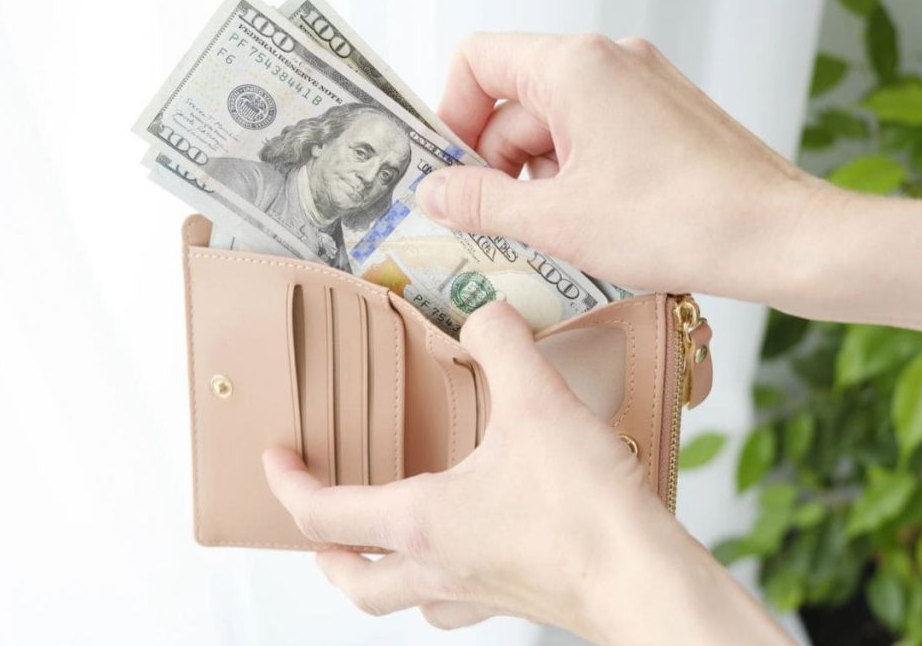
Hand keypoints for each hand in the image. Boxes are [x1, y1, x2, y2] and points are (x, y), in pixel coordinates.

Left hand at [263, 302, 793, 643]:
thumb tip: (487, 316)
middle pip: (355, 582)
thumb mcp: (537, 402)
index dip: (289, 483)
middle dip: (327, 555)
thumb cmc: (585, 511)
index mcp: (422, 521)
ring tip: (385, 546)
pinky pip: (463, 605)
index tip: (277, 459)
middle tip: (318, 527)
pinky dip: (448, 586)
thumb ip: (503, 344)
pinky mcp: (521, 601)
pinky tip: (472, 555)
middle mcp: (440, 567)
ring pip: (405, 602)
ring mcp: (479, 593)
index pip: (325, 512)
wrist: (644, 580)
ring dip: (382, 576)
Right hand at [415, 32, 921, 333]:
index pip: (479, 60)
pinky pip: (594, 134)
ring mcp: (641, 85)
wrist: (779, 236)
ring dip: (536, 175)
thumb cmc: (682, 220)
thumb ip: (480, 202)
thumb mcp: (556, 219)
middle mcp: (610, 60)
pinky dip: (575, 175)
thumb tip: (433, 192)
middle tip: (493, 221)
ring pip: (555, 122)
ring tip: (552, 232)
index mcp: (576, 66)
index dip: (452, 115)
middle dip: (495, 160)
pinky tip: (587, 224)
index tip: (451, 171)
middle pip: (515, 97)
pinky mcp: (662, 116)